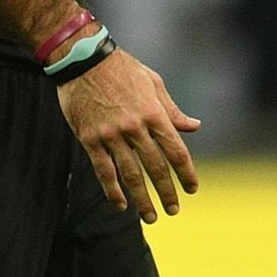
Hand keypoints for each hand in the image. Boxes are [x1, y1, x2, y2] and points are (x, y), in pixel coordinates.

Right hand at [56, 49, 199, 222]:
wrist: (82, 59)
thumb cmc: (121, 68)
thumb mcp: (153, 83)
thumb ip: (172, 109)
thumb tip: (194, 126)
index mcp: (154, 113)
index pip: (176, 151)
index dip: (186, 173)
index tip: (191, 189)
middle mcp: (135, 127)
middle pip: (155, 167)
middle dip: (166, 192)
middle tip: (173, 210)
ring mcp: (111, 135)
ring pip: (130, 173)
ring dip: (142, 198)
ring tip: (150, 217)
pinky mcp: (90, 138)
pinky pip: (103, 169)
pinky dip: (112, 190)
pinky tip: (120, 205)